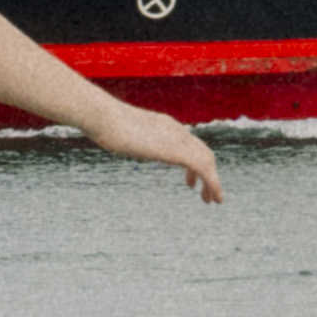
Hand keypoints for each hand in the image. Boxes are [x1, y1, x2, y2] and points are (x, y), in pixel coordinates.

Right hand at [81, 93, 226, 205]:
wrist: (103, 116)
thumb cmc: (103, 124)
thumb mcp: (120, 133)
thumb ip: (127, 138)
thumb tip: (118, 142)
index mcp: (165, 125)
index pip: (190, 143)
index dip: (195, 163)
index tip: (190, 182)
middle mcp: (176, 130)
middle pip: (203, 152)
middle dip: (208, 174)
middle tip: (205, 195)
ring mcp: (177, 139)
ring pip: (207, 161)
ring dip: (212, 182)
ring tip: (211, 200)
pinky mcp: (176, 151)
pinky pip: (203, 168)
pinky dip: (212, 183)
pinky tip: (212, 197)